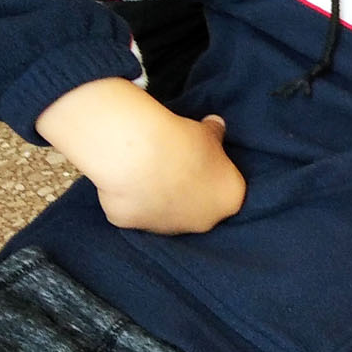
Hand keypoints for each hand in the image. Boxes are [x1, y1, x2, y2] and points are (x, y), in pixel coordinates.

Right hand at [35, 77, 244, 234]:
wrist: (139, 153)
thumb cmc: (182, 138)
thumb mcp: (205, 128)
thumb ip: (213, 131)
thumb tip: (217, 123)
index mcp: (229, 198)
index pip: (226, 189)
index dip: (210, 171)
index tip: (196, 157)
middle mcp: (202, 222)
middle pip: (196, 206)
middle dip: (185, 188)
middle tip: (168, 165)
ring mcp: (166, 227)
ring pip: (162, 211)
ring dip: (155, 195)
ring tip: (142, 169)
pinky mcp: (132, 224)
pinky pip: (131, 208)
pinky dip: (126, 195)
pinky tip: (122, 176)